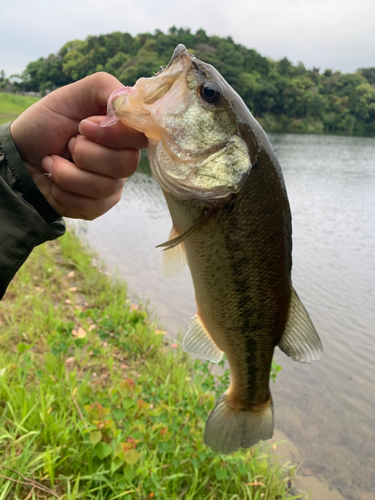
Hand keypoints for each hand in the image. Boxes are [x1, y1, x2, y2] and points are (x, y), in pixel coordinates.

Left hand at [10, 73, 147, 219]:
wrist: (21, 156)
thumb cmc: (47, 124)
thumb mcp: (72, 94)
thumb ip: (105, 88)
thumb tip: (130, 104)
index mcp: (123, 130)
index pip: (141, 135)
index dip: (114, 134)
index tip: (84, 126)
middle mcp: (124, 157)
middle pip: (127, 164)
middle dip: (85, 153)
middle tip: (68, 143)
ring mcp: (114, 184)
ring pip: (105, 186)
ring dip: (68, 173)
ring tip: (54, 162)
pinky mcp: (100, 206)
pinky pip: (91, 205)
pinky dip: (63, 191)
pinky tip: (55, 180)